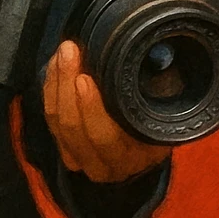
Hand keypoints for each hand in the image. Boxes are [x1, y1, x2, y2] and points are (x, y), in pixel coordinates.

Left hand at [42, 39, 171, 181]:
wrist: (146, 145)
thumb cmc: (161, 120)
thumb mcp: (168, 111)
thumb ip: (161, 91)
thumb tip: (154, 56)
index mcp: (135, 157)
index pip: (105, 138)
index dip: (91, 109)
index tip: (84, 77)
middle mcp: (106, 165)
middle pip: (73, 128)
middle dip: (65, 85)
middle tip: (69, 52)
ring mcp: (82, 160)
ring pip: (57, 122)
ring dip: (56, 82)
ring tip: (63, 52)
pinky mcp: (66, 149)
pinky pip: (50, 118)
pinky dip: (50, 89)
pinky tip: (56, 64)